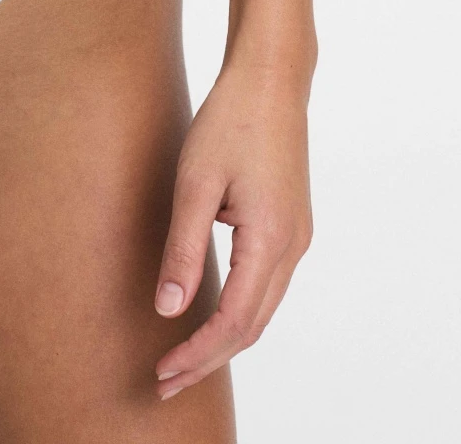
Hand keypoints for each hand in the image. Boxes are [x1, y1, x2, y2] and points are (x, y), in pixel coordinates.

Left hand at [152, 57, 312, 397]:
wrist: (272, 78)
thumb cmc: (231, 120)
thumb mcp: (195, 182)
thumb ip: (183, 248)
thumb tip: (169, 309)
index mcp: (271, 239)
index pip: (234, 321)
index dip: (197, 354)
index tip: (162, 372)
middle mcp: (293, 246)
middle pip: (253, 326)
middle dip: (208, 359)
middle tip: (165, 381)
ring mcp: (297, 236)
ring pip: (263, 310)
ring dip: (224, 339)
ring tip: (182, 358)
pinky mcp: (292, 224)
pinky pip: (267, 286)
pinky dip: (239, 311)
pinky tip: (211, 313)